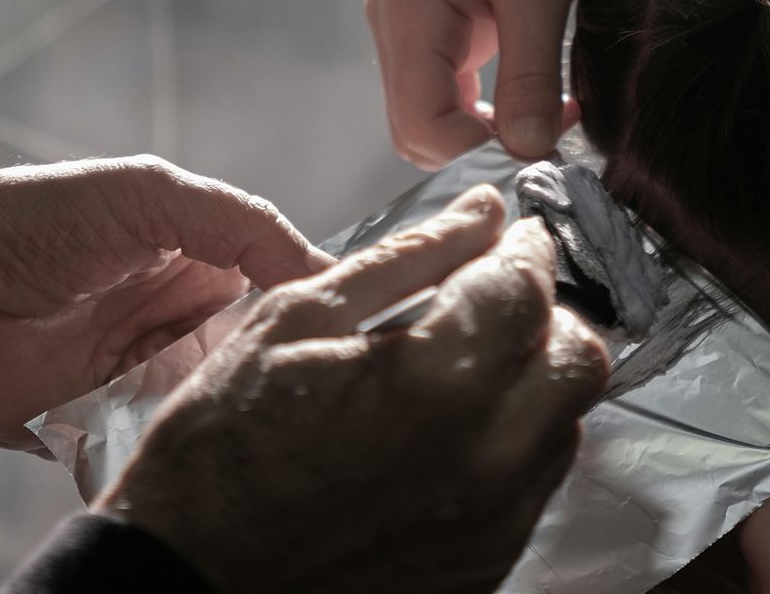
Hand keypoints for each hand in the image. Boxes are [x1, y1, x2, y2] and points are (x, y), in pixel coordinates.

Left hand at [0, 156, 329, 448]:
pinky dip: (193, 440)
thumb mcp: (146, 193)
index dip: (322, 295)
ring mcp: (148, 371)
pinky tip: (225, 444)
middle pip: (264, 343)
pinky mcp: (113, 424)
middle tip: (333, 380)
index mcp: (199, 248)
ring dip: (247, 402)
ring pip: (225, 395)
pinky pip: (170, 439)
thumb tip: (323, 269)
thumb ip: (238, 223)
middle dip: (290, 360)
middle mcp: (183, 311)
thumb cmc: (31, 223)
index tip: (365, 320)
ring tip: (284, 415)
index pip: (285, 275)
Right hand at [99, 185, 608, 593]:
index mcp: (435, 385)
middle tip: (493, 299)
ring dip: (534, 379)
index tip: (510, 239)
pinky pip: (535, 486)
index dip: (525, 250)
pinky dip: (513, 442)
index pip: (529, 290)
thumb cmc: (221, 450)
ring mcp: (491, 524)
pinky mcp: (485, 566)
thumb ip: (408, 257)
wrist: (191, 578)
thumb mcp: (296, 320)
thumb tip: (482, 211)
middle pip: (578, 358)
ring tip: (464, 367)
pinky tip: (450, 430)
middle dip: (544, 313)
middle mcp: (483, 460)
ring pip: (566, 423)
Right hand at [367, 0, 651, 166]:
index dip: (481, 149)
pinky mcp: (434, 17)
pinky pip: (447, 86)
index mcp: (405, 11)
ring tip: (557, 104)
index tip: (552, 133)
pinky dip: (488, 103)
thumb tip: (526, 152)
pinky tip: (542, 85)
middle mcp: (392, 20)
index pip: (422, 128)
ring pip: (431, 111)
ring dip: (487, 125)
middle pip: (417, 129)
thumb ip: (531, 71)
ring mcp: (409, 19)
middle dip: (481, 143)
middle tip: (557, 125)